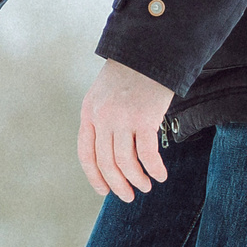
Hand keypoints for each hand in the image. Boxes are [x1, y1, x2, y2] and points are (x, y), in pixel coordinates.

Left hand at [77, 60, 173, 200]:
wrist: (149, 50)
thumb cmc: (131, 74)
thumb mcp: (104, 94)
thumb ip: (103, 119)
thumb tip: (110, 152)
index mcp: (88, 113)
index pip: (86, 154)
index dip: (95, 176)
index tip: (105, 191)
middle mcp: (101, 118)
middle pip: (106, 162)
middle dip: (117, 184)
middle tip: (128, 196)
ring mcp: (122, 119)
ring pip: (125, 162)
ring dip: (136, 179)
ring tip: (146, 186)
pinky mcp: (144, 119)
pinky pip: (147, 154)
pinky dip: (154, 169)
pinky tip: (160, 175)